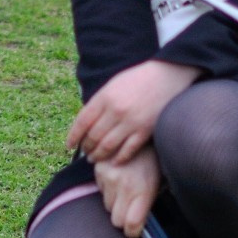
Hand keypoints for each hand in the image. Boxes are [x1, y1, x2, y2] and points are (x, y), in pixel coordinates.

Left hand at [65, 59, 201, 164]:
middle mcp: (116, 111)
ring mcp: (131, 122)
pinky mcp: (146, 131)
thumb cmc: (138, 79)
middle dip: (86, 147)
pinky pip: (128, 150)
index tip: (69, 145)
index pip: (82, 122)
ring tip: (94, 159)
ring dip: (98, 155)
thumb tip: (85, 122)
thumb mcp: (113, 85)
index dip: (74, 136)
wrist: (167, 76)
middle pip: (93, 136)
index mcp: (105, 97)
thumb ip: (99, 103)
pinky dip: (118, 158)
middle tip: (85, 152)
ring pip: (108, 146)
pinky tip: (114, 161)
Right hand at [95, 146, 161, 237]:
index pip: (130, 226)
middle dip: (124, 219)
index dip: (133, 232)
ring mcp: (108, 177)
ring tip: (126, 189)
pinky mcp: (98, 169)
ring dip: (115, 203)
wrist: (141, 130)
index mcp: (142, 191)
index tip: (135, 230)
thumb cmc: (154, 159)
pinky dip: (108, 188)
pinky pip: (100, 190)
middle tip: (132, 209)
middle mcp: (123, 187)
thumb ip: (147, 203)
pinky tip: (118, 177)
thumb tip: (140, 221)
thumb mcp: (157, 182)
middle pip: (116, 220)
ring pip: (107, 206)